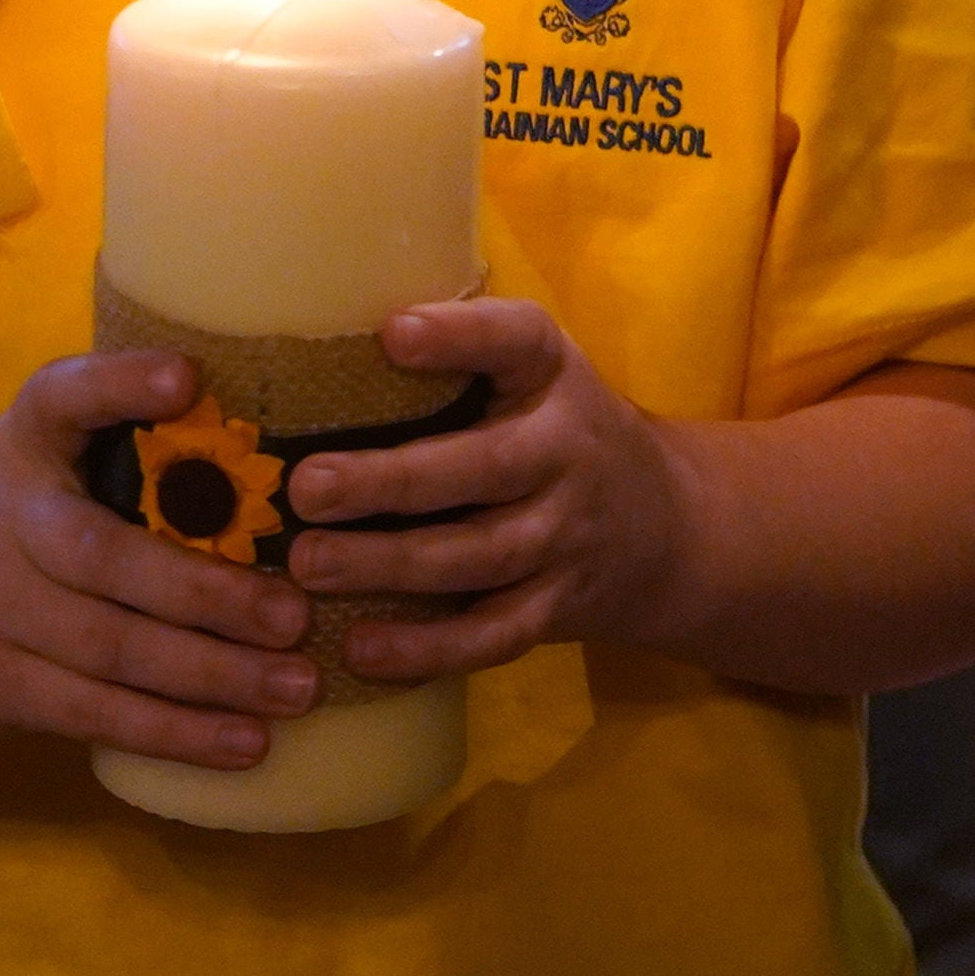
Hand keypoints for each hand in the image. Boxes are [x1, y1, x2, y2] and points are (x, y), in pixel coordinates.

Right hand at [0, 349, 316, 767]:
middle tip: (296, 613)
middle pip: (106, 558)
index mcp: (27, 440)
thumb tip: (280, 453)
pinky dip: (176, 733)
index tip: (188, 378)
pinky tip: (247, 743)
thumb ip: (123, 442)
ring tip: (298, 686)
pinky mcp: (4, 689)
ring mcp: (1, 613)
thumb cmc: (0, 522)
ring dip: (212, 675)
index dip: (123, 386)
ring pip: (113, 650)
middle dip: (206, 591)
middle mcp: (10, 519)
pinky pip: (98, 715)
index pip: (65, 396)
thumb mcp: (36, 459)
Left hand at [284, 298, 681, 683]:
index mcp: (552, 373)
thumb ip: (460, 348)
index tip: (391, 334)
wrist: (667, 526)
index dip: (457, 335)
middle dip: (392, 480)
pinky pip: (492, 635)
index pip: (516, 339)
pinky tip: (359, 651)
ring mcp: (565, 536)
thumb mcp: (532, 369)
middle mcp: (566, 450)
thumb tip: (329, 324)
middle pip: (484, 468)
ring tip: (310, 566)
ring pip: (479, 556)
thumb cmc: (555, 425)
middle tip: (308, 487)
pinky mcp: (555, 608)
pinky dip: (427, 649)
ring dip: (390, 566)